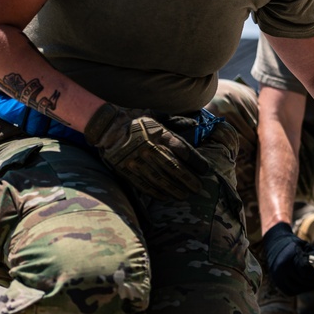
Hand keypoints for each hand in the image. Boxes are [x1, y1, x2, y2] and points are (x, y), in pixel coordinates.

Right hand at [84, 103, 210, 199]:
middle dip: (188, 179)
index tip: (205, 169)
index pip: (183, 149)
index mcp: (159, 133)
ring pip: (160, 178)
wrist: (108, 126)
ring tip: (185, 195)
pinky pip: (143, 183)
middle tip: (198, 188)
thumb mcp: (157, 117)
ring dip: (174, 188)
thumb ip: (177, 122)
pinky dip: (156, 192)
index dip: (196, 161)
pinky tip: (166, 197)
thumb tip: (197, 124)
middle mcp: (149, 147)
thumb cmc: (137, 122)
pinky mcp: (125, 169)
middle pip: (173, 166)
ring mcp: (137, 159)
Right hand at [260, 222, 313, 294]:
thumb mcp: (305, 247)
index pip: (306, 271)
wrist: (274, 245)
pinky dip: (300, 289)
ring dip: (309, 286)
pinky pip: (291, 292)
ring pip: (298, 288)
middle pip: (303, 281)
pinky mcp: (277, 283)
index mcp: (289, 257)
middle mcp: (282, 269)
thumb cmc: (294, 245)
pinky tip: (306, 284)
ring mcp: (278, 277)